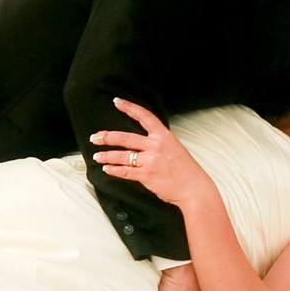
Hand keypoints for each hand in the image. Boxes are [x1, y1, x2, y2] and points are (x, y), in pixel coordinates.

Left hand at [90, 97, 217, 209]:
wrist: (194, 188)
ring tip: (98, 157)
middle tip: (95, 137)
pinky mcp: (146, 175)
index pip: (144, 116)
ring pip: (122, 156)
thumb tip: (143, 143)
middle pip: (125, 138)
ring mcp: (150, 161)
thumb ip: (159, 144)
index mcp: (164, 136)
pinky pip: (125, 172)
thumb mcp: (175, 149)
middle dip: (107, 137)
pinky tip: (108, 169)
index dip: (129, 107)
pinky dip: (114, 170)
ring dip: (107, 156)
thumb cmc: (186, 171)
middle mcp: (156, 146)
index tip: (117, 102)